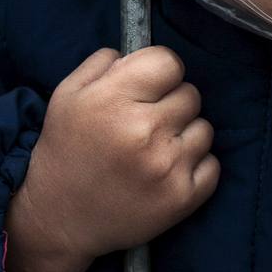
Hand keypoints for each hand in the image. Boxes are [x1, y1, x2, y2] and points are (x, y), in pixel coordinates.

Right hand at [5, 46, 218, 271]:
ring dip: (184, 134)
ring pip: (204, 129)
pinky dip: (195, 165)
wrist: (59, 217)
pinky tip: (167, 170)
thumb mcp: (68, 94)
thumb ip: (104, 62)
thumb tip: (141, 53)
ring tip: (155, 149)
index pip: (170, 62)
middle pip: (191, 94)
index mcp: (114, 100)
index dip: (159, 71)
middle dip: (170, 103)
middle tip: (146, 122)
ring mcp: (167, 167)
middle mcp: (145, 131)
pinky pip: (213, 164)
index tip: (148, 86)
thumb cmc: (65, 150)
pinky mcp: (182, 198)